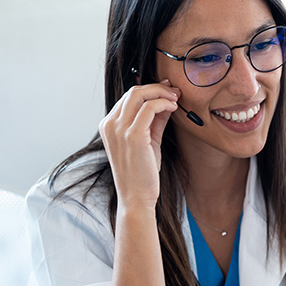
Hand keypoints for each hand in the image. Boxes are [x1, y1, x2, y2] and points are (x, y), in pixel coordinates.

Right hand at [99, 80, 178, 208]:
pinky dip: (164, 103)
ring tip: (176, 98)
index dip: (150, 90)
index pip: (128, 97)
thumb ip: (155, 120)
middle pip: (133, 91)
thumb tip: (167, 101)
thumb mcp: (148, 141)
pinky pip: (149, 108)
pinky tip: (174, 108)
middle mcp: (109, 124)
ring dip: (162, 92)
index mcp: (108, 125)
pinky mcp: (132, 135)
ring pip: (139, 95)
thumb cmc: (142, 173)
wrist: (136, 197)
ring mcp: (118, 129)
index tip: (168, 90)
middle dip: (157, 88)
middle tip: (175, 91)